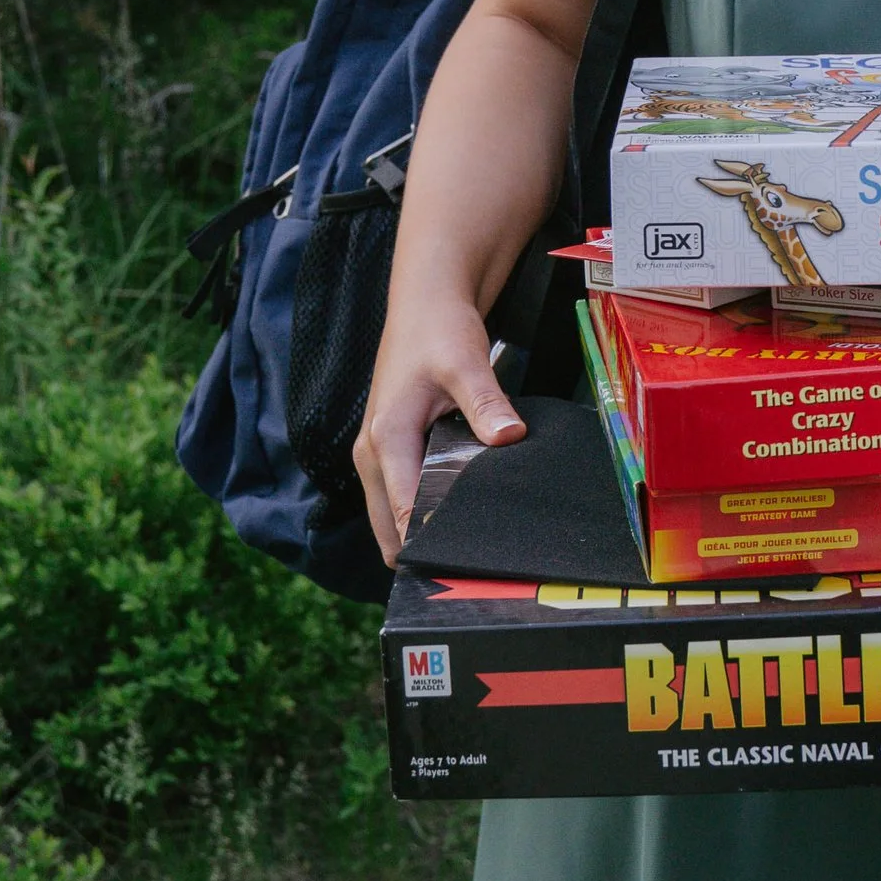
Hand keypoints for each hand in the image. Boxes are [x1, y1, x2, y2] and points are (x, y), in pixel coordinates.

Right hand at [354, 295, 526, 564]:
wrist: (425, 306)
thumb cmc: (440, 331)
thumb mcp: (466, 362)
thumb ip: (485, 403)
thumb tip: (509, 438)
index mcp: (386, 439)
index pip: (403, 515)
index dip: (430, 546)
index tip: (461, 572)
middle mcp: (371, 455)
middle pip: (388, 531)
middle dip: (422, 554)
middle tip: (469, 575)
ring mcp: (377, 456)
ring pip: (390, 521)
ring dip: (419, 538)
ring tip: (466, 556)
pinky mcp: (389, 453)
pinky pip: (398, 502)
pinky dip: (418, 519)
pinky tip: (456, 525)